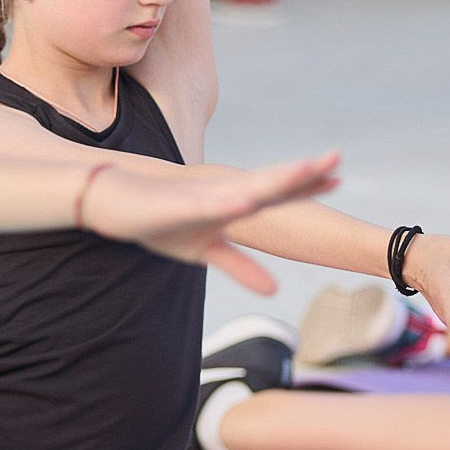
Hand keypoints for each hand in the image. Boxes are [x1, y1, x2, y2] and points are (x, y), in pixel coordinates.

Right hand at [83, 152, 341, 292]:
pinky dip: (227, 203)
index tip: (340, 179)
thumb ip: (242, 267)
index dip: (309, 187)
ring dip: (274, 179)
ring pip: (244, 188)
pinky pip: (205, 206)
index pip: (277, 194)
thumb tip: (274, 291)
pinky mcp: (175, 206)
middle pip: (269, 183)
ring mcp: (200, 198)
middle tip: (337, 158)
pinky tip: (246, 200)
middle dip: (302, 172)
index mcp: (231, 204)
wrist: (109, 203)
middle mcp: (221, 195)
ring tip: (305, 170)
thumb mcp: (204, 252)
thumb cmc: (158, 223)